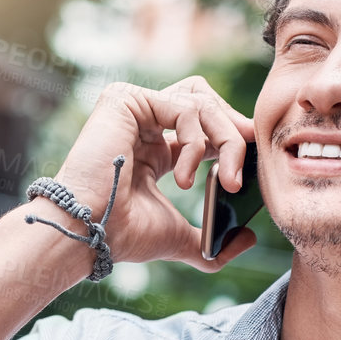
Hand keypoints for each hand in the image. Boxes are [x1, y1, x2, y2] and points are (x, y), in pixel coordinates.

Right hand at [40, 76, 258, 271]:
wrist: (91, 231)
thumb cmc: (123, 235)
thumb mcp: (179, 237)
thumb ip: (211, 239)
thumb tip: (248, 238)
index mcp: (154, 149)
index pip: (203, 124)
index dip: (231, 137)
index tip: (249, 163)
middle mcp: (143, 124)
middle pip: (205, 102)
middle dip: (234, 131)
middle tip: (245, 167)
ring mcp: (133, 109)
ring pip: (201, 102)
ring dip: (223, 143)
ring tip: (223, 182)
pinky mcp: (125, 100)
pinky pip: (184, 106)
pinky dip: (195, 141)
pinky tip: (182, 177)